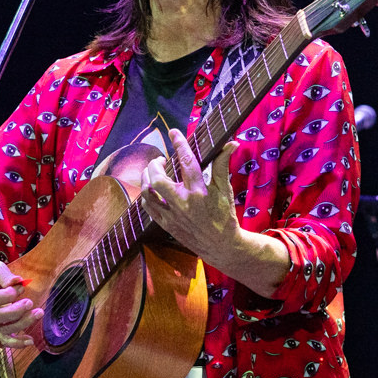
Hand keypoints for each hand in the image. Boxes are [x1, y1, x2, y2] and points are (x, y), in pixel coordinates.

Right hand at [0, 255, 39, 347]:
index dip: (6, 295)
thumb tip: (17, 281)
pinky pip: (5, 340)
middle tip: (30, 303)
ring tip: (38, 313)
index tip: (20, 288)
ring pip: (2, 329)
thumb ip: (5, 275)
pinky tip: (30, 340)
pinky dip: (17, 343)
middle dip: (15, 311)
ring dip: (22, 323)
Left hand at [138, 130, 239, 264]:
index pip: (186, 162)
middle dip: (154, 165)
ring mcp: (172, 215)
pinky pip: (148, 208)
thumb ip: (222, 165)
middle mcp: (183, 203)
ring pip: (148, 193)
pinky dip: (146, 195)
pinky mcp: (166, 225)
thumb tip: (231, 143)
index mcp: (199, 192)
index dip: (180, 144)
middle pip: (158, 179)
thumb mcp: (225, 189)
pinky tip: (151, 189)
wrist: (221, 246)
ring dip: (146, 178)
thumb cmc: (225, 216)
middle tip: (160, 159)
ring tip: (152, 172)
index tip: (174, 132)